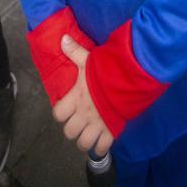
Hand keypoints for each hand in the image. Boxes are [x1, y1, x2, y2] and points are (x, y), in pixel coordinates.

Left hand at [52, 36, 113, 154]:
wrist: (128, 80)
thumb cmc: (106, 69)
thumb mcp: (88, 58)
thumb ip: (74, 51)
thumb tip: (62, 38)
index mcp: (75, 99)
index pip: (58, 114)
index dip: (60, 111)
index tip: (66, 107)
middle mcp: (83, 115)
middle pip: (69, 132)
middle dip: (72, 128)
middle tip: (78, 121)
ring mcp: (97, 125)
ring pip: (83, 143)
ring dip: (84, 140)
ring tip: (87, 133)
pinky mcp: (110, 131)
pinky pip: (102, 148)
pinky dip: (100, 148)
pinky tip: (101, 141)